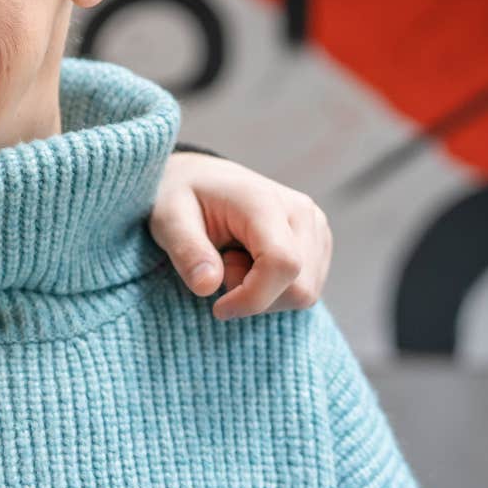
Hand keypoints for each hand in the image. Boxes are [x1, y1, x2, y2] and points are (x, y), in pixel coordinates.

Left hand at [149, 153, 331, 319]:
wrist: (201, 179)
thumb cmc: (182, 198)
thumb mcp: (168, 219)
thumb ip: (186, 251)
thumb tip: (207, 287)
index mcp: (264, 201)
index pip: (282, 264)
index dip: (252, 298)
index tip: (218, 308)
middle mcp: (302, 213)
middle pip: (298, 288)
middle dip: (254, 296)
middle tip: (221, 266)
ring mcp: (315, 228)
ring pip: (304, 294)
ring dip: (264, 294)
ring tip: (235, 260)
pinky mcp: (319, 243)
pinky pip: (304, 289)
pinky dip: (274, 290)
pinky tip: (251, 264)